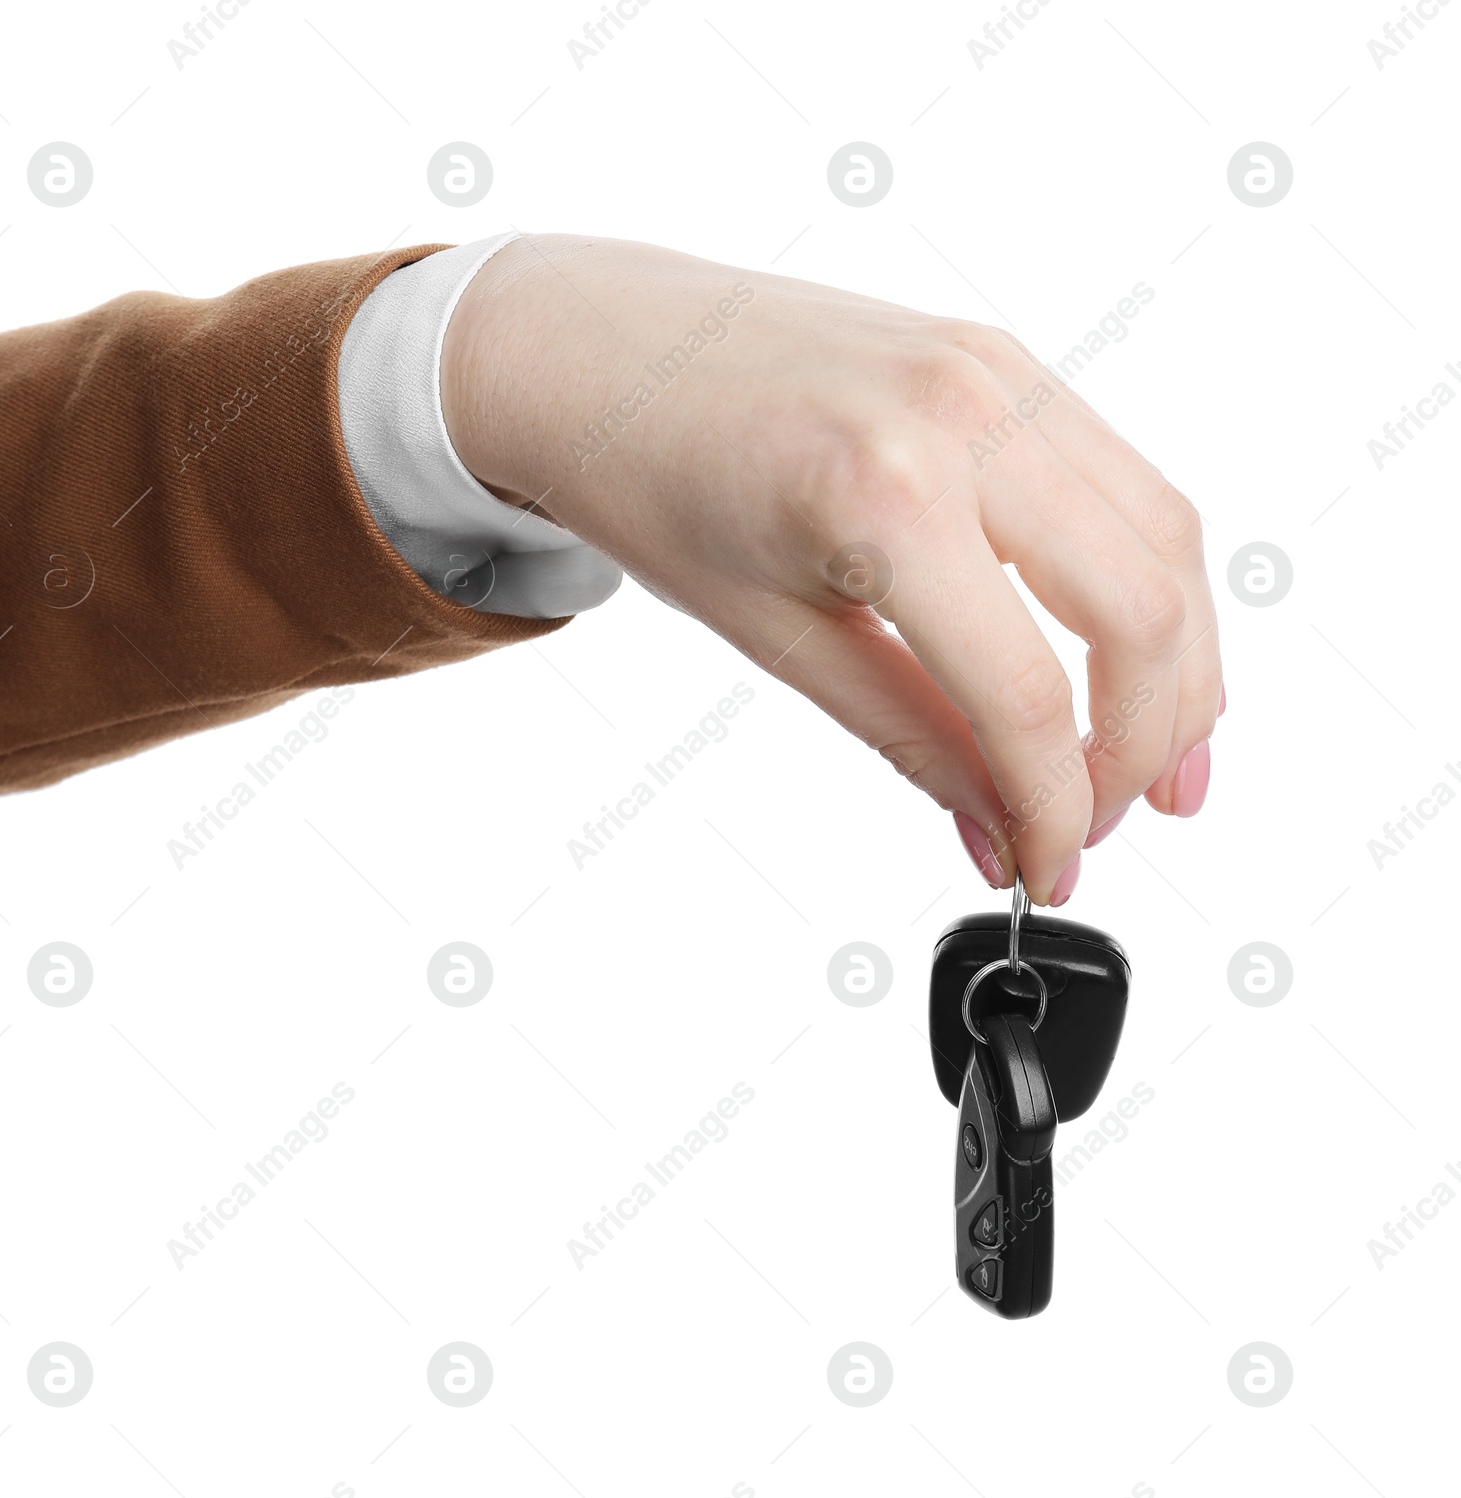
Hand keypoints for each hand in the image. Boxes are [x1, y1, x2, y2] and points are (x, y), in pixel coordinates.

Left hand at [442, 234, 1220, 903]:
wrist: (598, 350)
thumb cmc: (652, 481)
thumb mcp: (774, 635)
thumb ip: (909, 735)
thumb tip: (998, 826)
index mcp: (882, 497)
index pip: (1022, 693)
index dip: (1055, 805)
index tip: (1046, 867)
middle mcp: (962, 415)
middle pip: (1138, 610)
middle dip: (1146, 742)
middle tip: (1111, 820)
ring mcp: (994, 370)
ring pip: (1163, 534)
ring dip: (1179, 661)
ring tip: (1158, 753)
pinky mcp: (1002, 356)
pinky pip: (1122, 476)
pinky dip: (1144, 574)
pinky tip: (1127, 645)